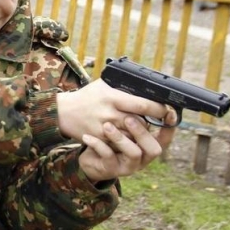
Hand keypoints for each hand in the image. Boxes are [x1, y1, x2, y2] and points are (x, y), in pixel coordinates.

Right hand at [56, 79, 170, 141]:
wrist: (63, 112)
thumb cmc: (87, 97)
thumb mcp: (104, 85)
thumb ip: (123, 86)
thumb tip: (148, 87)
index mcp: (113, 97)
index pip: (143, 105)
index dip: (159, 110)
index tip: (166, 111)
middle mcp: (110, 113)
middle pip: (141, 124)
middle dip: (149, 123)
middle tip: (154, 120)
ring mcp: (105, 128)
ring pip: (133, 136)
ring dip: (138, 134)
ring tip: (138, 128)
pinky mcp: (100, 140)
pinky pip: (120, 144)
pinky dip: (126, 141)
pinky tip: (125, 135)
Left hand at [78, 111, 176, 183]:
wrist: (88, 156)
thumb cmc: (107, 136)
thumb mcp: (120, 124)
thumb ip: (131, 113)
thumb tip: (139, 90)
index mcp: (147, 145)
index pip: (165, 138)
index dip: (169, 127)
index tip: (167, 113)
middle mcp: (142, 158)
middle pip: (154, 148)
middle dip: (142, 133)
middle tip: (128, 119)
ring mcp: (127, 166)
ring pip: (133, 153)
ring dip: (121, 139)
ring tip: (107, 126)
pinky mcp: (110, 169)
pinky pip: (108, 157)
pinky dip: (98, 145)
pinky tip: (88, 136)